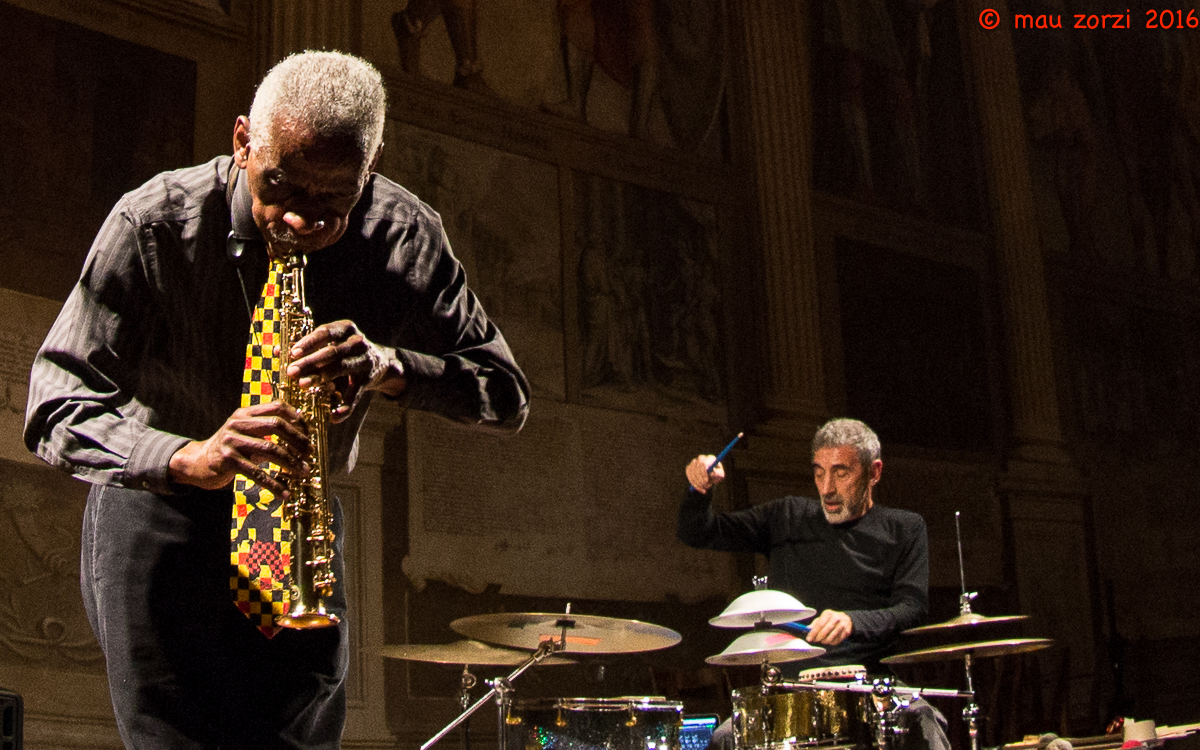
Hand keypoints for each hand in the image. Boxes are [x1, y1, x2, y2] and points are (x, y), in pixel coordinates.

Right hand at [168, 401, 310, 495]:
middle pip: (276, 425)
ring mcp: (231, 441)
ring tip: (303, 472)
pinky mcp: (227, 460)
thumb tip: (302, 439)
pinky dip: (273, 484)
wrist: (198, 463)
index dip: (296, 418)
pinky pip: (256, 472)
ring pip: (270, 449)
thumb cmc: (230, 449)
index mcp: (245, 413)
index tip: (309, 432)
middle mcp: (237, 423)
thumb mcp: (247, 434)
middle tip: (310, 453)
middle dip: (298, 440)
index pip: (276, 407)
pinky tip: (284, 492)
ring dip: (291, 462)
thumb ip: (268, 432)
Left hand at [285, 320, 405, 422]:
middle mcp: (357, 342)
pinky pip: (356, 394)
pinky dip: (345, 407)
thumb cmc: (343, 351)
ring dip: (321, 377)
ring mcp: (365, 360)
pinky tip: (334, 416)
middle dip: (310, 362)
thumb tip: (277, 351)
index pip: (325, 332)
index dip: (308, 342)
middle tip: (291, 372)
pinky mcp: (369, 380)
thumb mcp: (330, 343)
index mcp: (345, 328)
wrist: (379, 362)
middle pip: (332, 351)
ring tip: (303, 385)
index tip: (292, 353)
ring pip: (341, 368)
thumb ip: (306, 347)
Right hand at [686, 455, 724, 493]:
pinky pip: (689, 476)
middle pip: (697, 467)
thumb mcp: (720, 475)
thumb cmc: (716, 476)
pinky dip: (694, 483)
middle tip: (704, 486)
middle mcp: (701, 458)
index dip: (704, 472)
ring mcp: (694, 462)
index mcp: (710, 458)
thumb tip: (712, 471)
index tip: (706, 481)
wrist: (710, 478)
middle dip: (700, 478)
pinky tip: (699, 486)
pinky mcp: (689, 467)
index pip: (704, 463)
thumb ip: (717, 473)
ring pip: (693, 473)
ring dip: (698, 482)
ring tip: (705, 486)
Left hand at [806, 610, 852, 645]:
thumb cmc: (831, 619)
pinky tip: (830, 641)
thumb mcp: (823, 618)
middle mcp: (836, 618)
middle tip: (815, 640)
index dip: (813, 632)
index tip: (809, 638)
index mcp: (828, 613)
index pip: (819, 624)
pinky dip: (832, 642)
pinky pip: (838, 640)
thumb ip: (815, 623)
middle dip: (818, 637)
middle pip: (825, 631)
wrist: (846, 618)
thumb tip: (808, 629)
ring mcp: (842, 624)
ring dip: (825, 641)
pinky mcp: (847, 631)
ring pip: (831, 637)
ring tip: (823, 641)